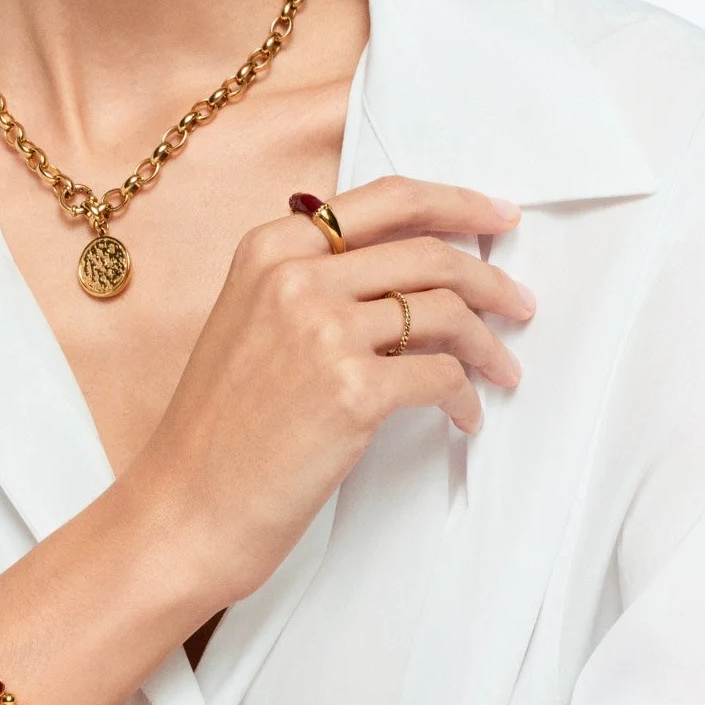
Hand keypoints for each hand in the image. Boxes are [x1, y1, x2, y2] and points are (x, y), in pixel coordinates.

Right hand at [125, 176, 532, 609]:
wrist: (185, 505)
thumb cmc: (218, 426)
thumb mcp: (252, 320)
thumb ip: (317, 280)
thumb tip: (414, 271)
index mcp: (269, 247)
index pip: (385, 199)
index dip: (455, 203)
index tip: (496, 216)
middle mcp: (295, 276)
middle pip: (428, 251)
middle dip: (490, 276)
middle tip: (518, 302)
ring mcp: (323, 330)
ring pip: (445, 311)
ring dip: (489, 342)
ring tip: (502, 368)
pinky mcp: (351, 391)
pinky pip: (442, 376)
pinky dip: (466, 397)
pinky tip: (464, 416)